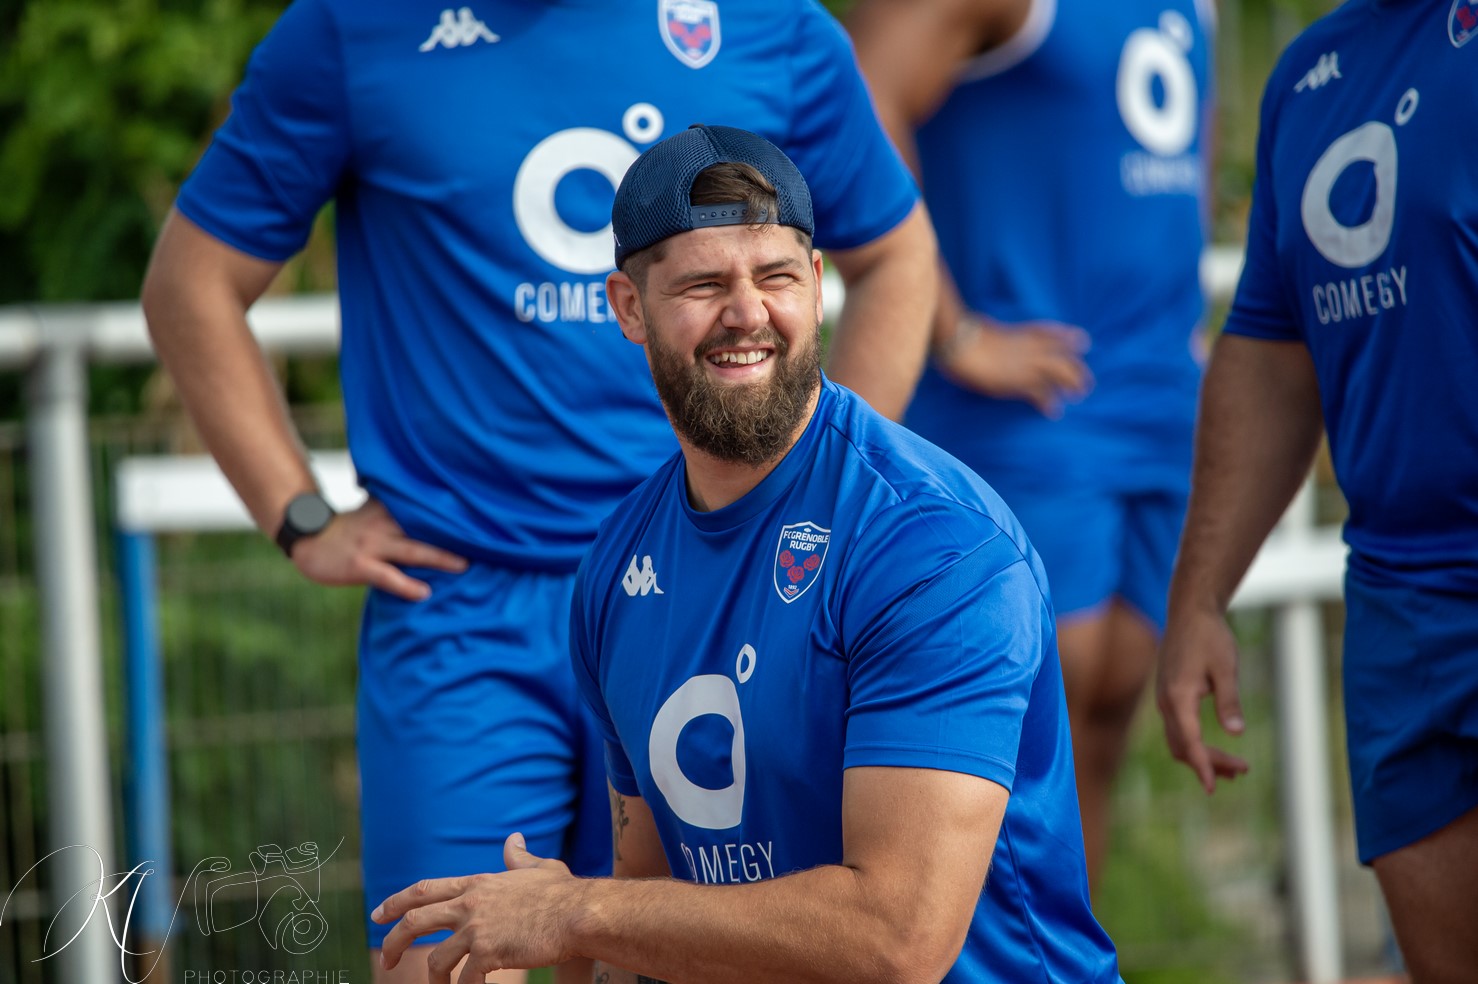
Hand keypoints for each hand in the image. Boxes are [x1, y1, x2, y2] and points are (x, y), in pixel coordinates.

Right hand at [290, 498, 466, 600]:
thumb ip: (398, 512)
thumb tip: (431, 512)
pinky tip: (425, 593)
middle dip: (454, 535)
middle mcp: (383, 524)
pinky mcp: (360, 565)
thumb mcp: (373, 512)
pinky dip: (407, 585)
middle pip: (424, 529)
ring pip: (412, 551)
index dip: (450, 512)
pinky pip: (388, 577)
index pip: (423, 509)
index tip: (479, 515)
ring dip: (439, 558)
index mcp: (388, 510)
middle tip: (485, 540)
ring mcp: (372, 545)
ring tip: (464, 566)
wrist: (307, 539)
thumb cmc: (347, 530)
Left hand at [374, 834, 583, 983]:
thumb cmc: (563, 892)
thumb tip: (513, 839)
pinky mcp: (489, 953)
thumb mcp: (538, 868)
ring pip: (435, 959)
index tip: (377, 914)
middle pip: (415, 922)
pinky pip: (465, 980)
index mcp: (477, 883)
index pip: (424, 889)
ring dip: (433, 980)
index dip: (396, 902)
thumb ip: (519, 857)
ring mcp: (477, 929)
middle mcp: (470, 904)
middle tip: (385, 960)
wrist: (578, 913)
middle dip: (393, 941)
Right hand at [937, 315, 1091, 417]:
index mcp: (1021, 332)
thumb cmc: (962, 335)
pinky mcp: (1020, 382)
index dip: (1069, 338)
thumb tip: (982, 332)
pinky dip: (1050, 403)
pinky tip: (1055, 412)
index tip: (1082, 342)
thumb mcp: (981, 328)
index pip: (1052, 333)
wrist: (959, 343)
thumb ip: (991, 334)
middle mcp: (1030, 347)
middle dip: (1077, 368)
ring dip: (1073, 384)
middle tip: (1085, 381)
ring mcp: (1027, 364)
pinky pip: (1042, 394)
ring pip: (1061, 373)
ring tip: (1079, 395)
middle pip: (1063, 355)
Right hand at [1156, 605, 1249, 793]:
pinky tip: (1215, 746)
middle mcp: (1165, 703)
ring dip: (1203, 756)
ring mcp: (1164, 700)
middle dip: (1210, 763)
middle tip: (1242, 771)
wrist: (1188, 613)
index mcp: (1177, 698)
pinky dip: (1196, 743)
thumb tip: (1236, 733)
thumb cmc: (1209, 637)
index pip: (1190, 742)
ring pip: (1178, 740)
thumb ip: (1229, 701)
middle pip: (1183, 747)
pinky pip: (1178, 729)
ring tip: (1235, 769)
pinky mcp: (1168, 696)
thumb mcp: (1226, 667)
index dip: (1202, 766)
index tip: (1213, 787)